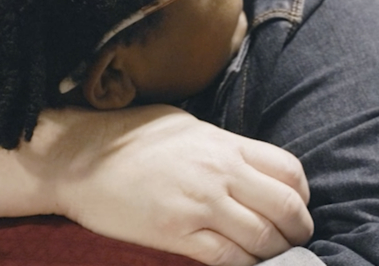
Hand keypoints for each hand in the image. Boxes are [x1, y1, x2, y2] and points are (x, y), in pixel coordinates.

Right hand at [34, 105, 312, 265]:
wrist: (77, 158)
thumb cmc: (126, 136)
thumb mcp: (184, 125)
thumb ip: (221, 145)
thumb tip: (246, 163)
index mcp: (224, 144)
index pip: (288, 170)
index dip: (302, 195)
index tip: (296, 206)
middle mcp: (219, 173)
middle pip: (285, 207)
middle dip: (299, 230)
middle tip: (295, 240)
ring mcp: (199, 205)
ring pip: (262, 238)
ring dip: (275, 252)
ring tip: (272, 257)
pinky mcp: (176, 233)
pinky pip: (226, 258)